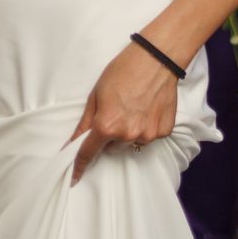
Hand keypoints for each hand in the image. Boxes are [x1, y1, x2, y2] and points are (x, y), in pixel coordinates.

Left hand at [67, 41, 178, 184]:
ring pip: (130, 140)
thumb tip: (73, 143)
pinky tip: (147, 107)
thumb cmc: (122, 72)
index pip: (88, 152)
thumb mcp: (95, 95)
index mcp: (107, 126)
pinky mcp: (163, 131)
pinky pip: (148, 135)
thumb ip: (85, 123)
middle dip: (109, 133)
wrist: (155, 60)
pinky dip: (145, 125)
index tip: (74, 178)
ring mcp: (147, 135)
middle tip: (115, 110)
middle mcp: (128, 135)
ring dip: (128, 129)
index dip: (79, 165)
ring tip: (133, 105)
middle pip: (111, 145)